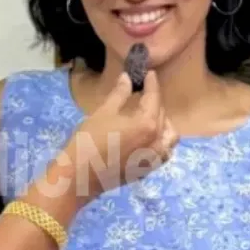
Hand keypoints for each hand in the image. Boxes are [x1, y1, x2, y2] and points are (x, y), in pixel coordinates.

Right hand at [65, 71, 176, 200]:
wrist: (80, 176)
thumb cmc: (89, 140)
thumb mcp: (103, 112)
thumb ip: (119, 94)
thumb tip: (127, 78)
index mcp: (147, 124)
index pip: (154, 99)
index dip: (152, 84)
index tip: (150, 74)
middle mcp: (156, 142)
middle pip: (162, 116)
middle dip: (156, 102)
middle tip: (144, 93)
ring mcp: (153, 159)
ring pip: (170, 137)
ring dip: (164, 124)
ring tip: (151, 116)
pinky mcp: (146, 170)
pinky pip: (163, 153)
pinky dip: (162, 142)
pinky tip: (150, 138)